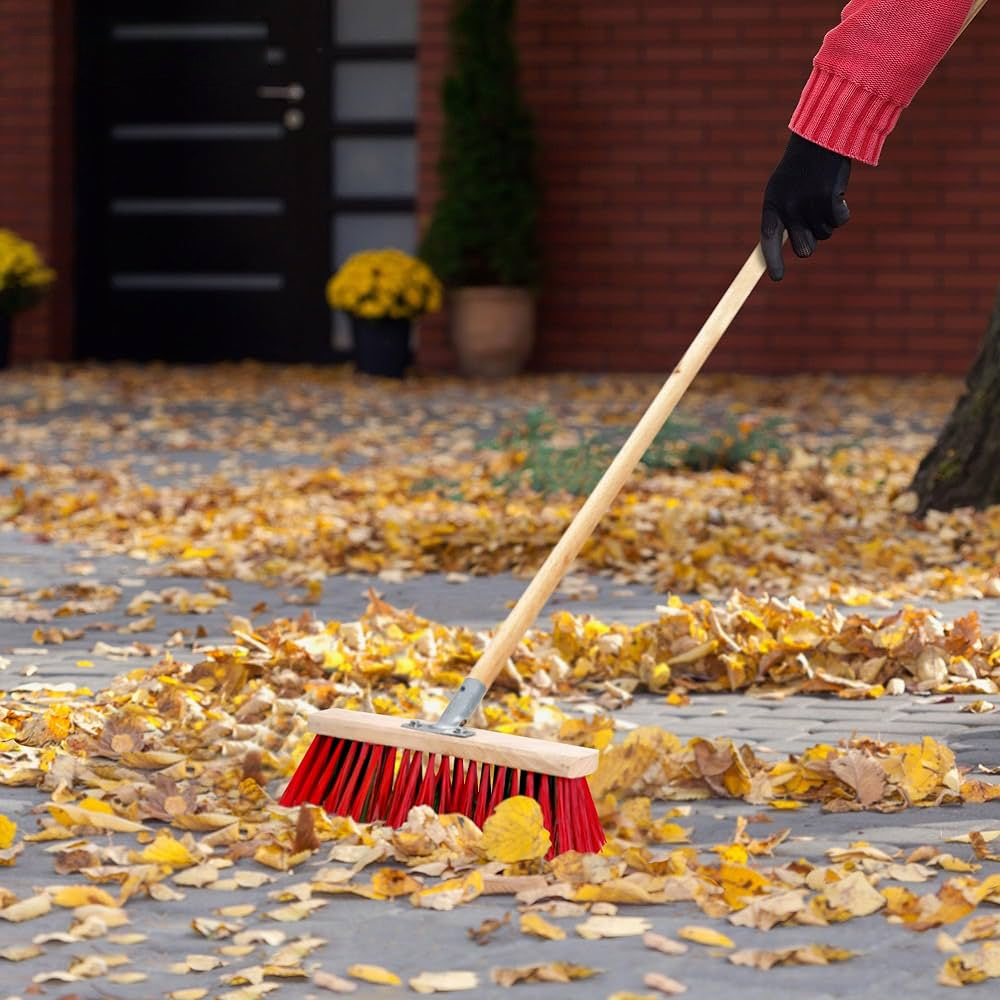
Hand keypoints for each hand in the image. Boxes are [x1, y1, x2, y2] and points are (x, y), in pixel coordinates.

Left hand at [761, 133, 851, 280]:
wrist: (822, 136)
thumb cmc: (802, 167)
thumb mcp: (785, 189)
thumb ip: (786, 217)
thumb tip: (801, 248)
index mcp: (772, 205)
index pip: (768, 240)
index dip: (772, 260)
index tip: (777, 277)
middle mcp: (788, 208)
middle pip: (804, 248)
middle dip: (812, 241)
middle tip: (814, 222)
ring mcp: (809, 205)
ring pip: (825, 234)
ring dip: (828, 219)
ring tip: (823, 194)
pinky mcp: (830, 200)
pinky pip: (840, 221)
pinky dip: (843, 210)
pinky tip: (837, 193)